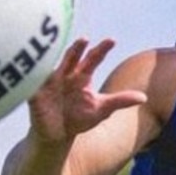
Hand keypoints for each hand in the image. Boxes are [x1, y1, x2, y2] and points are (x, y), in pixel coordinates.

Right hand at [28, 38, 147, 142]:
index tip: (112, 40)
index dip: (101, 50)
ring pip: (52, 66)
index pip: (93, 59)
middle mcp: (66, 75)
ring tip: (55, 49)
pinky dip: (30, 77)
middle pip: (72, 58)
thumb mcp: (101, 109)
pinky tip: (31, 71)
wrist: (57, 135)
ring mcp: (50, 83)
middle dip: (77, 49)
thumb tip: (144, 97)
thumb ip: (120, 101)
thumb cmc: (79, 118)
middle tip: (84, 39)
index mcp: (82, 76)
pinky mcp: (35, 94)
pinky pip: (31, 83)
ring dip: (54, 58)